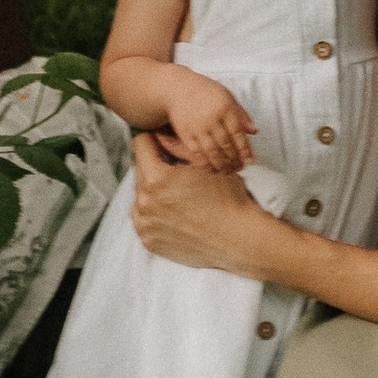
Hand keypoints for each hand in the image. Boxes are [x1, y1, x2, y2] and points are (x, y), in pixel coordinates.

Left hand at [131, 133, 273, 273]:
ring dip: (153, 191)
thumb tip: (161, 135)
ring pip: (140, 195)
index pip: (140, 145)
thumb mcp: (205, 163)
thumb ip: (178, 146)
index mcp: (157, 179)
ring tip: (179, 195)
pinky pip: (144, 219)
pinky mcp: (149, 241)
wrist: (238, 238)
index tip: (163, 142)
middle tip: (178, 171)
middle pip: (140, 170)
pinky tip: (176, 212)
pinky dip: (155, 213)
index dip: (154, 139)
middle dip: (155, 166)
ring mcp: (145, 225)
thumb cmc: (228, 199)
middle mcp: (145, 203)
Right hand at [162, 66, 254, 172]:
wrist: (178, 89)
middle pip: (225, 144)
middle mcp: (211, 118)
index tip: (250, 160)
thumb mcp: (228, 97)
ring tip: (227, 171)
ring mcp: (197, 127)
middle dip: (234, 159)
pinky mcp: (185, 133)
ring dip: (221, 164)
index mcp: (225, 108)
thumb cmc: (208, 93)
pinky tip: (211, 168)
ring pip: (211, 151)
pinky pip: (196, 153)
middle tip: (239, 167)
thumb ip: (241, 115)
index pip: (237, 133)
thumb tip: (254, 132)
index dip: (245, 149)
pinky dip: (205, 163)